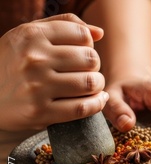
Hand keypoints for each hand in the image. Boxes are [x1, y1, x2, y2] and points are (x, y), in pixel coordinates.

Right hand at [0, 13, 107, 130]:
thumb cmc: (14, 64)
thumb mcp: (29, 37)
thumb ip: (64, 26)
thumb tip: (99, 33)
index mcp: (30, 36)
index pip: (83, 35)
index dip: (88, 45)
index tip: (80, 53)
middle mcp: (33, 59)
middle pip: (91, 59)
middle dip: (94, 66)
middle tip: (85, 71)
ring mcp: (36, 87)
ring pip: (91, 83)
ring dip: (97, 85)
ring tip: (90, 86)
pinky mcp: (40, 112)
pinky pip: (84, 107)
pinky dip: (97, 103)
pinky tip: (97, 99)